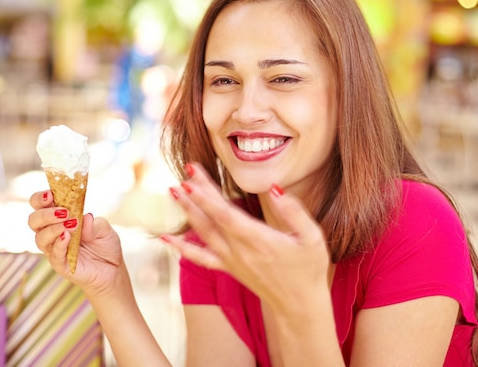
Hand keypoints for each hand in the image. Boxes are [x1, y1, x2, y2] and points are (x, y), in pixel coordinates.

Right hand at [27, 191, 122, 296]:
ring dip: (53, 228)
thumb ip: (95, 223)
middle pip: (34, 220)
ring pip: (40, 237)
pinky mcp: (60, 264)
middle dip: (45, 213)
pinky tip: (67, 236)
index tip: (49, 194)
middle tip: (63, 211)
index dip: (40, 198)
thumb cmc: (104, 245)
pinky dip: (59, 244)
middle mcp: (52, 232)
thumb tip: (86, 217)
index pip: (40, 205)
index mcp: (59, 218)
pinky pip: (54, 254)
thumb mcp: (105, 229)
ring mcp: (54, 249)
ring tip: (71, 223)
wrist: (112, 269)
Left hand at [165, 163, 330, 311]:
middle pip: (211, 218)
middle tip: (184, 170)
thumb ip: (294, 211)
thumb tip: (274, 187)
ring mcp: (231, 261)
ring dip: (187, 211)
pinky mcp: (229, 269)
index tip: (192, 178)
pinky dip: (182, 248)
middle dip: (195, 194)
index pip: (225, 215)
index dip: (206, 196)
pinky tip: (165, 238)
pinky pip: (201, 259)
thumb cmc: (308, 269)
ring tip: (173, 190)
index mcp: (259, 240)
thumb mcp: (312, 237)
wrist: (300, 306)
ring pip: (203, 234)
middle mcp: (240, 251)